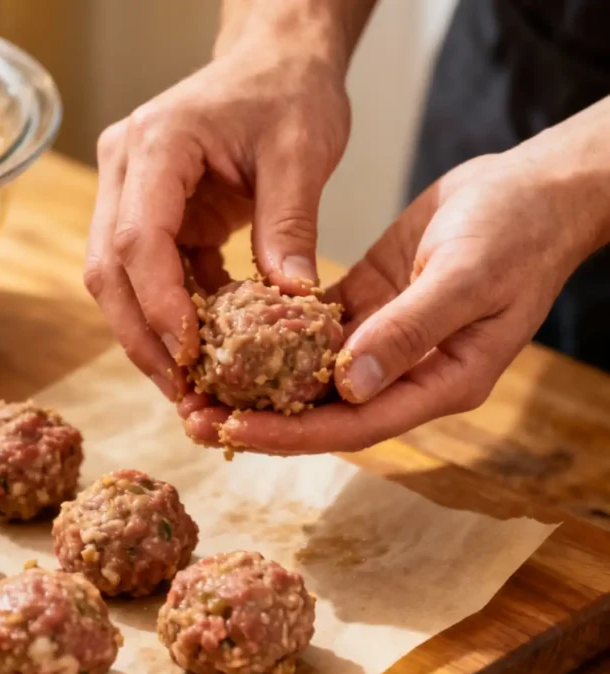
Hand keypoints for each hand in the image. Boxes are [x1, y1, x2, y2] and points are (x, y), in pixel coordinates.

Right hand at [84, 8, 352, 400]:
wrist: (274, 62)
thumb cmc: (286, 91)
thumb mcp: (302, 151)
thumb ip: (290, 224)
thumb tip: (291, 303)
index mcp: (155, 144)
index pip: (137, 238)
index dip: (158, 304)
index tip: (189, 355)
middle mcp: (124, 168)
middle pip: (109, 269)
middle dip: (142, 337)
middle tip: (180, 391)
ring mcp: (128, 193)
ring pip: (117, 280)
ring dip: (150, 335)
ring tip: (189, 385)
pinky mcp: (147, 214)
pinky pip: (149, 276)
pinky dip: (173, 314)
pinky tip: (204, 350)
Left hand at [183, 108, 609, 452]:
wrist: (536, 187)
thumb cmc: (520, 231)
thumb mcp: (468, 277)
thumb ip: (410, 331)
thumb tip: (347, 385)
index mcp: (438, 381)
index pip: (351, 424)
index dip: (290, 432)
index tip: (231, 429)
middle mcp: (403, 372)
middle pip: (319, 409)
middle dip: (256, 416)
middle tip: (190, 416)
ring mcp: (381, 339)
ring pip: (306, 371)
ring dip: (252, 378)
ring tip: (194, 380)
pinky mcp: (365, 304)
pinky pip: (309, 327)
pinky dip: (268, 330)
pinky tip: (223, 329)